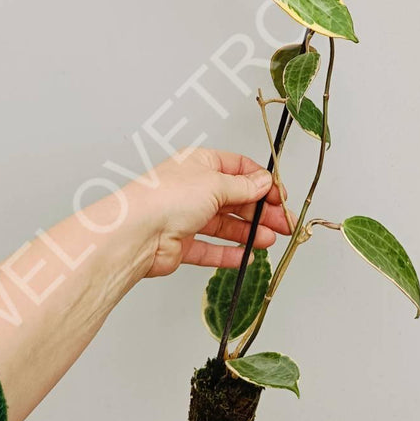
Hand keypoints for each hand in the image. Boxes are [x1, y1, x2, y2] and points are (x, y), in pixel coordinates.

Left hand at [137, 148, 292, 277]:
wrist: (136, 232)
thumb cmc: (167, 197)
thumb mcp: (216, 183)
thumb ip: (243, 186)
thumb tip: (263, 182)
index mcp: (200, 164)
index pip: (239, 169)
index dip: (262, 182)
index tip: (280, 196)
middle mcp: (193, 188)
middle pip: (236, 198)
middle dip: (261, 211)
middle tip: (283, 223)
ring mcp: (187, 216)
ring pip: (226, 224)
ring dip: (250, 232)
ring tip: (270, 240)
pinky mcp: (181, 244)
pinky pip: (210, 248)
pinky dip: (229, 253)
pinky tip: (246, 256)